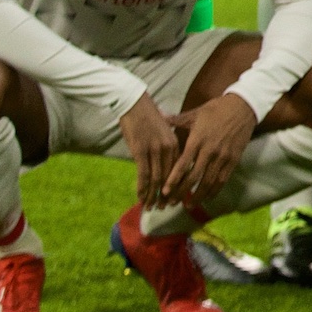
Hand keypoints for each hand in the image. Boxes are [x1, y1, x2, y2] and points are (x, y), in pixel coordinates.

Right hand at [119, 92, 179, 209]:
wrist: (134, 103)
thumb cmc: (146, 116)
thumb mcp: (162, 131)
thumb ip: (166, 146)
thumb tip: (165, 160)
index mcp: (175, 144)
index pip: (177, 172)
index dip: (175, 188)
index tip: (174, 199)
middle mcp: (167, 149)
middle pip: (168, 178)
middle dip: (165, 196)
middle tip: (162, 208)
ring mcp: (154, 150)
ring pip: (156, 179)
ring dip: (152, 196)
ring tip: (150, 207)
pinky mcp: (140, 151)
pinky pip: (143, 175)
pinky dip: (142, 189)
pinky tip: (140, 198)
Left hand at [162, 93, 256, 207]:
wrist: (243, 107)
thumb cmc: (216, 109)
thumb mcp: (195, 113)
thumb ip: (176, 119)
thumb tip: (159, 115)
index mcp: (197, 139)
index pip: (183, 164)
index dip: (173, 180)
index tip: (164, 191)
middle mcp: (210, 151)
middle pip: (194, 177)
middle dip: (181, 192)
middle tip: (171, 203)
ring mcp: (223, 157)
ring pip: (209, 182)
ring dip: (198, 196)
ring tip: (188, 205)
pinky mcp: (234, 160)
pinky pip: (223, 179)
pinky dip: (214, 190)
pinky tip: (207, 197)